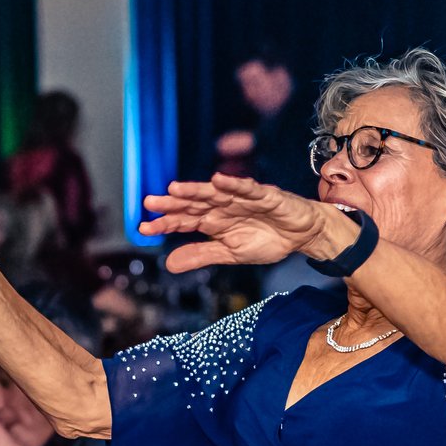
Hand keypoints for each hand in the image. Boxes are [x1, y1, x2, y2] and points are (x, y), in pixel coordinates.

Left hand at [141, 174, 337, 272]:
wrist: (302, 235)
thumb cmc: (267, 239)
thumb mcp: (229, 254)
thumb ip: (201, 255)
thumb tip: (168, 264)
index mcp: (214, 221)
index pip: (184, 221)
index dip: (165, 223)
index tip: (143, 228)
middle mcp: (223, 207)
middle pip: (194, 203)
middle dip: (172, 203)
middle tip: (149, 202)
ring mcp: (242, 199)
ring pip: (215, 193)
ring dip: (195, 190)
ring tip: (174, 189)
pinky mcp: (265, 195)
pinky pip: (247, 189)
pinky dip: (233, 185)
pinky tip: (218, 181)